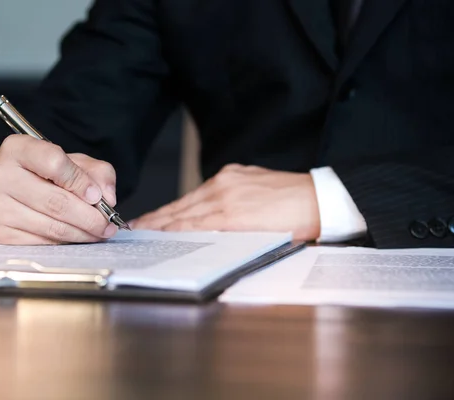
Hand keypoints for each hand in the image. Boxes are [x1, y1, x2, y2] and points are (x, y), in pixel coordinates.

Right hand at [0, 134, 117, 244]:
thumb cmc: (35, 172)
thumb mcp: (66, 160)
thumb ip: (94, 171)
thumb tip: (107, 197)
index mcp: (17, 149)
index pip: (54, 163)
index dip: (81, 182)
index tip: (97, 196)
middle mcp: (1, 175)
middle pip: (56, 202)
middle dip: (90, 217)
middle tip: (107, 224)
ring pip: (52, 227)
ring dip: (82, 234)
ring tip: (98, 233)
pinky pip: (42, 242)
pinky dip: (65, 242)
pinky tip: (76, 237)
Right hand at [132, 164, 320, 240]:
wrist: (320, 200)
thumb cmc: (295, 227)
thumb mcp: (260, 243)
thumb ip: (226, 240)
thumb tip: (199, 242)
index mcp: (231, 216)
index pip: (186, 224)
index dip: (162, 231)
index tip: (143, 234)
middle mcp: (225, 195)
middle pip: (181, 210)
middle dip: (155, 219)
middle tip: (133, 225)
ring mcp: (228, 180)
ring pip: (190, 198)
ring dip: (167, 209)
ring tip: (149, 218)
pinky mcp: (234, 172)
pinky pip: (205, 188)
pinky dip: (189, 198)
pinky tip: (179, 205)